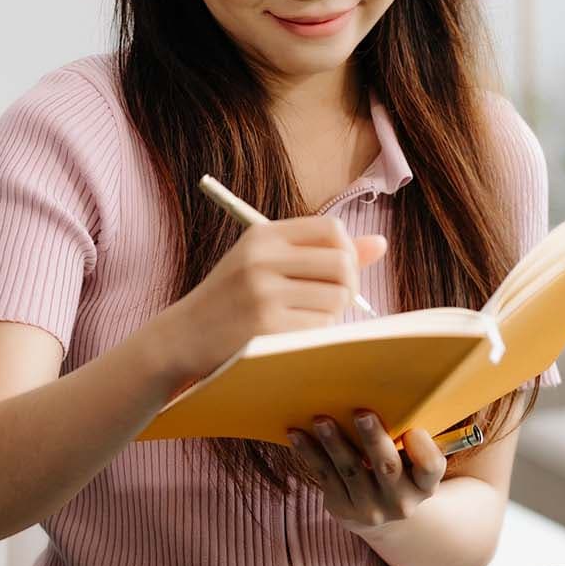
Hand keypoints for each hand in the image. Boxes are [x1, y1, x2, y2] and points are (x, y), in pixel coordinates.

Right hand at [150, 217, 385, 385]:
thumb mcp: (268, 263)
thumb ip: (323, 252)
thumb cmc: (234, 298)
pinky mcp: (267, 329)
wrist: (183, 336)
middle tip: (328, 300)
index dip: (346, 251)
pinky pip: (321, 328)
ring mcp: (263, 294)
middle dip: (346, 285)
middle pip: (342, 263)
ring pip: (336, 298)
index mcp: (263, 236)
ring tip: (305, 318)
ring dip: (331, 313)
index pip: (332, 229)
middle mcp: (262, 259)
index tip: (336, 271)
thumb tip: (381, 243)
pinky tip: (293, 335)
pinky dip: (316, 334)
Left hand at [288, 410, 444, 533]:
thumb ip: (409, 441)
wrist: (381, 515)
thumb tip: (389, 395)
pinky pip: (324, 475)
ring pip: (350, 470)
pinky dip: (310, 453)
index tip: (413, 430)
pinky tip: (297, 434)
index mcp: (425, 484)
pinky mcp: (342, 507)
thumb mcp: (413, 463)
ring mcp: (370, 508)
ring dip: (334, 442)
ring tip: (321, 419)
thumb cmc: (399, 471)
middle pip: (387, 467)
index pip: (432, 467)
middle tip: (362, 413)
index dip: (424, 449)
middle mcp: (401, 501)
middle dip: (374, 440)